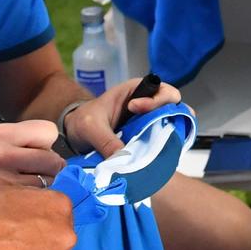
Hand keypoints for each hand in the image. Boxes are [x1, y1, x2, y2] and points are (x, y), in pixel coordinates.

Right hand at [0, 119, 67, 216]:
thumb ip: (23, 142)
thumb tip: (60, 160)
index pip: (49, 132)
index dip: (45, 146)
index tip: (32, 156)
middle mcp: (1, 152)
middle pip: (54, 161)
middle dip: (48, 172)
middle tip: (28, 180)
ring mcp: (3, 179)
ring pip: (50, 185)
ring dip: (44, 192)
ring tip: (20, 195)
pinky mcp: (5, 203)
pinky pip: (39, 204)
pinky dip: (37, 208)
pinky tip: (19, 209)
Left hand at [60, 75, 182, 156]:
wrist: (76, 133)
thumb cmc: (83, 120)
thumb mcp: (91, 127)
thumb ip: (105, 140)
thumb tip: (123, 159)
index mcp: (137, 90)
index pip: (163, 91)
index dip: (156, 101)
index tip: (134, 108)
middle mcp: (148, 104)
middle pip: (174, 108)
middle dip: (169, 119)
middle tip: (152, 131)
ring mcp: (149, 121)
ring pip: (171, 126)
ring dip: (168, 137)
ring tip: (157, 148)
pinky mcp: (146, 137)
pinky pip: (162, 141)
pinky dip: (162, 149)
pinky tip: (155, 156)